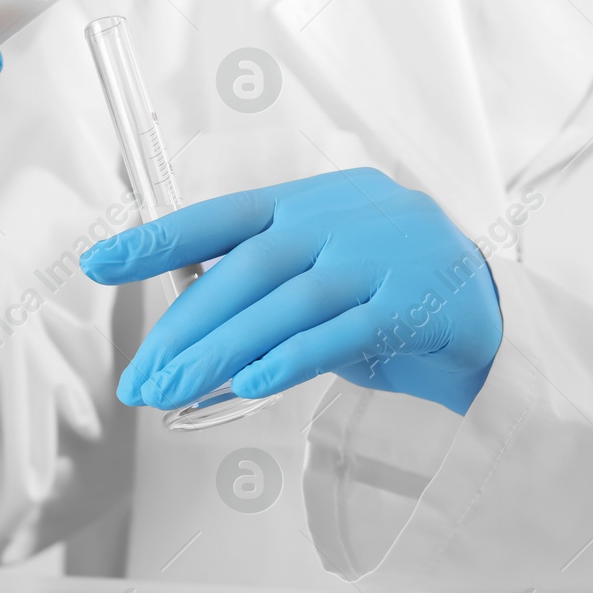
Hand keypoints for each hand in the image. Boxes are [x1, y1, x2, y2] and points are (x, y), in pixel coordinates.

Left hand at [79, 169, 503, 414]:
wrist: (493, 324)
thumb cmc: (396, 302)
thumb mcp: (325, 282)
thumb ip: (269, 291)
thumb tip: (190, 336)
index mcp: (316, 200)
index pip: (225, 214)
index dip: (159, 239)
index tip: (99, 263)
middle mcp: (346, 216)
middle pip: (248, 267)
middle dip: (185, 327)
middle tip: (141, 379)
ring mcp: (384, 254)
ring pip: (286, 302)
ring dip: (222, 351)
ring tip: (174, 392)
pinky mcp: (415, 301)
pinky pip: (339, 333)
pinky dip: (289, 359)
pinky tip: (248, 385)